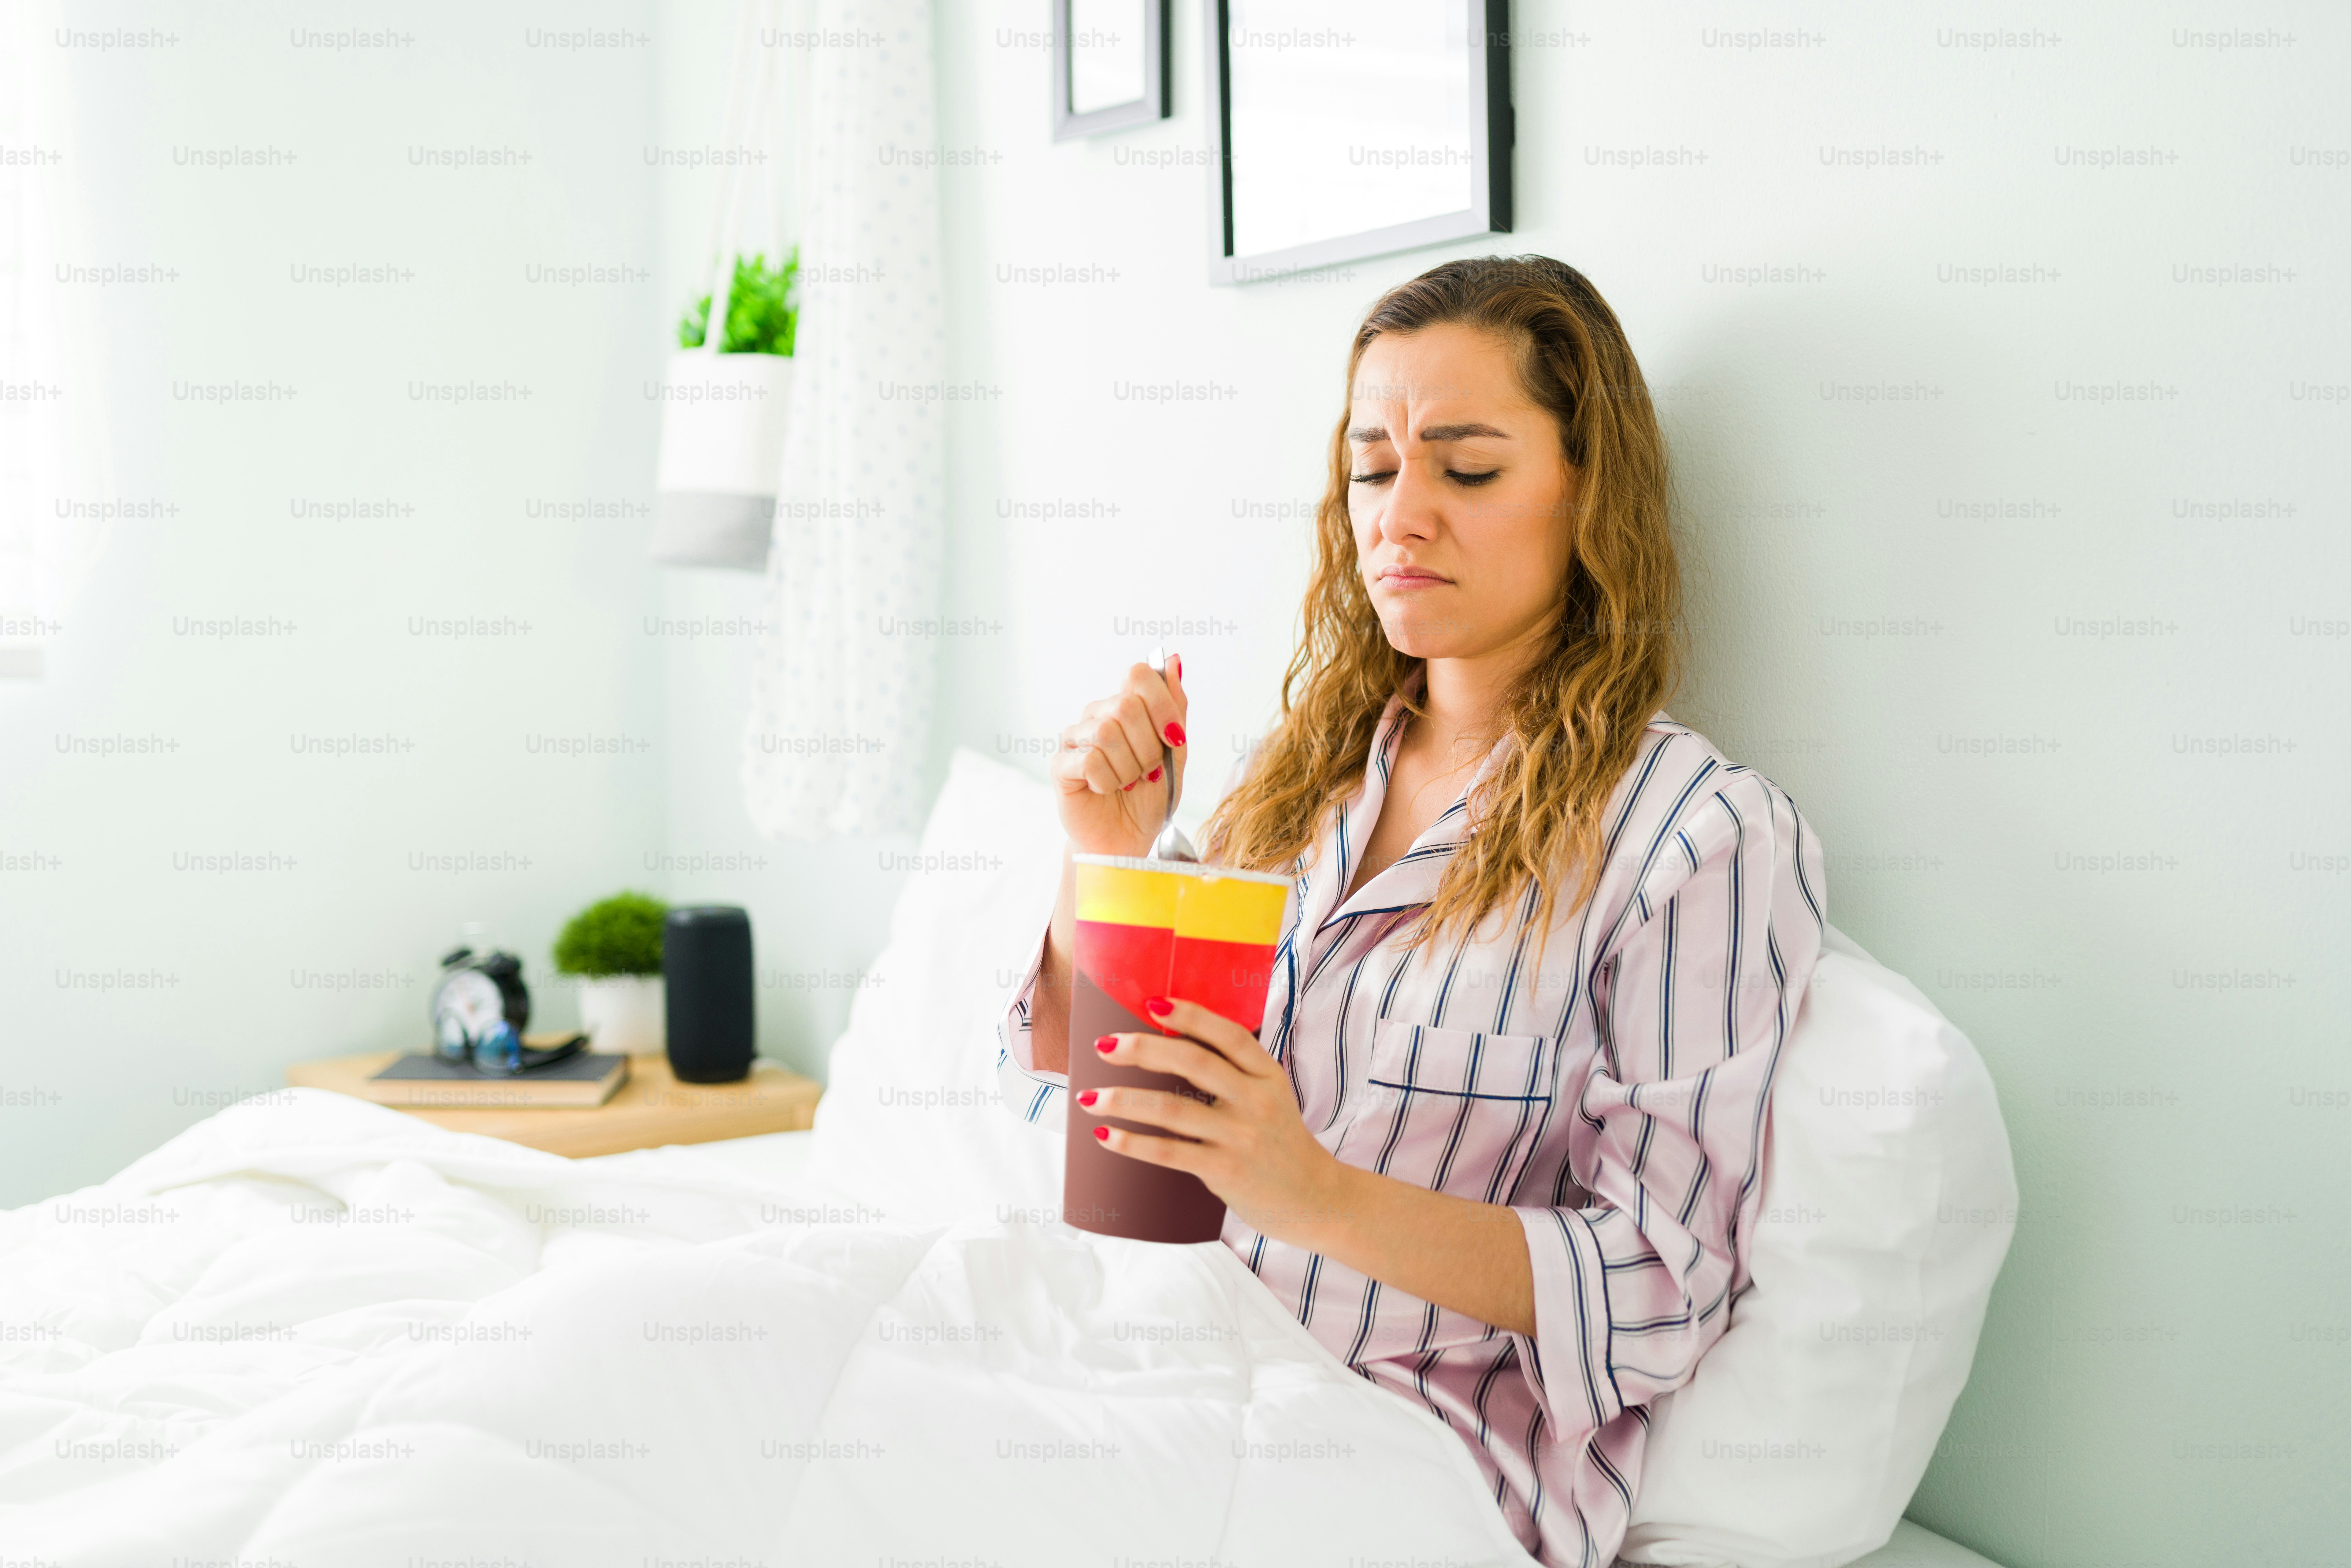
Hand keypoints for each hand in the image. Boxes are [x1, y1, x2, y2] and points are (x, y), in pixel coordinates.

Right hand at [1047, 656, 1188, 858]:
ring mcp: (1076, 738)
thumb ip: (1175, 707)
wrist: (1129, 838)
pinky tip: (1106, 789)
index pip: (1138, 675)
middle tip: (1147, 771)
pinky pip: (1090, 759)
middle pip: (1125, 705)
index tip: (1174, 738)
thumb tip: (1174, 659)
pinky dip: (1108, 780)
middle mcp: (1097, 714)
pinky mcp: (1061, 764)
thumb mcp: (1176, 752)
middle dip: (1148, 746)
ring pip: (1107, 733)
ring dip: (1128, 768)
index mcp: (1125, 705)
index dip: (1161, 705)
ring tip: (1127, 783)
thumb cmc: (1151, 796)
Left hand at [1078, 995, 1348, 1246]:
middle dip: (1142, 1049)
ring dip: (1123, 1100)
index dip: (1189, 1015)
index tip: (1151, 1003)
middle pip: (1192, 1063)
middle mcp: (1255, 1101)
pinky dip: (1133, 1143)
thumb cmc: (1280, 1141)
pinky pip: (1168, 1153)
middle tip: (1103, 1046)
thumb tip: (1169, 1044)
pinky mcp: (1225, 1172)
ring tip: (1087, 1097)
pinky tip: (1106, 1135)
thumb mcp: (1270, 1095)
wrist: (1313, 1198)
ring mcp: (1240, 1137)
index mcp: (1267, 1075)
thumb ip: (1234, 1072)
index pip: (1227, 1035)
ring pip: (1171, 1111)